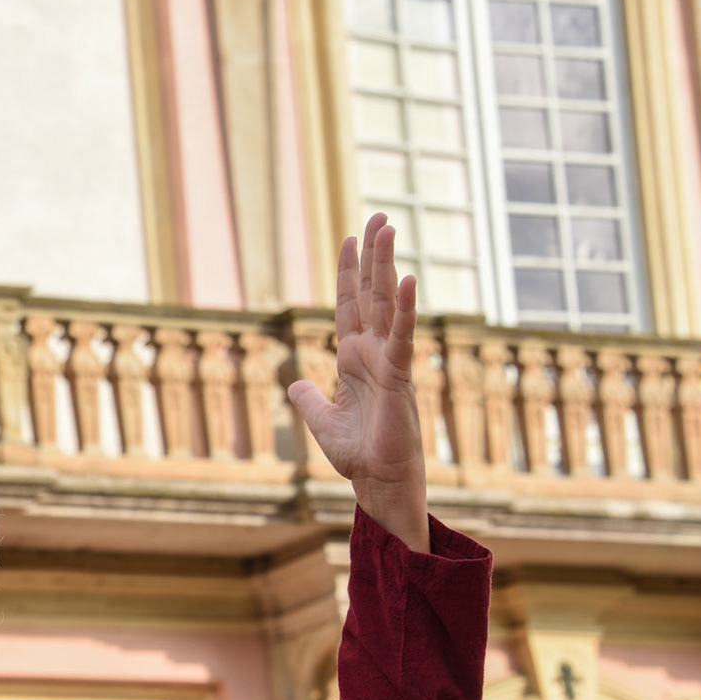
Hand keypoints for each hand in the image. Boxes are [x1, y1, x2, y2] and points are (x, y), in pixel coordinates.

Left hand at [288, 214, 427, 551]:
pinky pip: (403, 338)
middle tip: (380, 215)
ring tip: (388, 228)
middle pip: (370, 294)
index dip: (347, 273)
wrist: (376, 484)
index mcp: (353, 360)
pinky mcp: (400, 378)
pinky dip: (406, 310)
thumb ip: (309, 400)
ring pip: (387, 305)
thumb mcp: (321, 422)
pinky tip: (407, 280)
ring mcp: (389, 362)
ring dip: (386, 266)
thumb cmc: (357, 456)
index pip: (348, 306)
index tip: (350, 237)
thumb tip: (293, 385)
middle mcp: (373, 354)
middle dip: (372, 255)